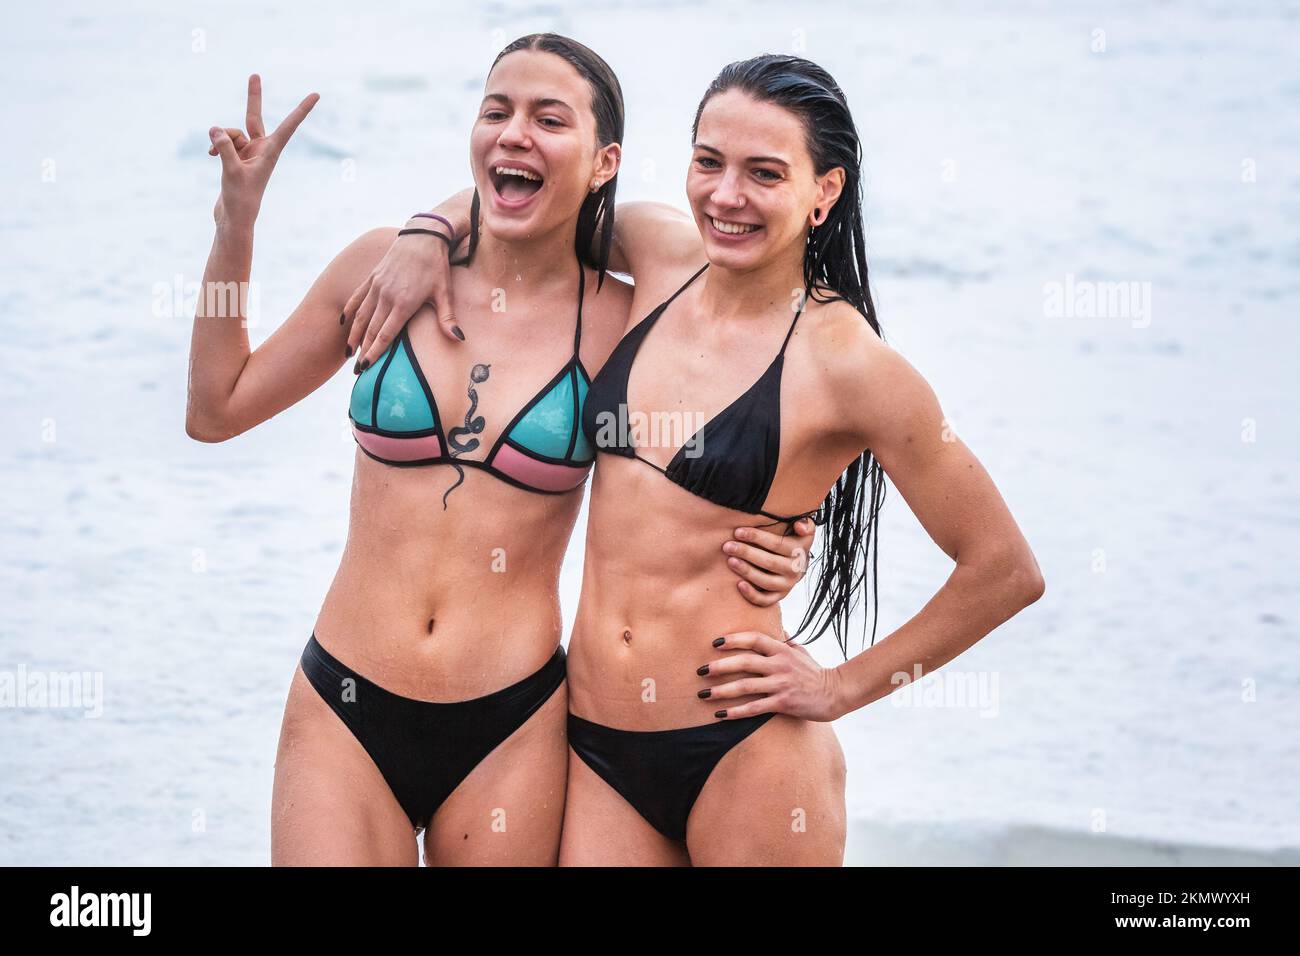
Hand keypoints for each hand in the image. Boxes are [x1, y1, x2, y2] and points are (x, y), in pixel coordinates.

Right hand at [207, 74, 317, 229]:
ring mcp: (248, 153)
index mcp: (271, 152)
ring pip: (231, 133)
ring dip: (221, 139)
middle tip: (254, 74)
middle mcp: (262, 149)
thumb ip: (225, 147)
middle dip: (252, 96)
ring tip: (216, 155)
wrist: (234, 219)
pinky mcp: (236, 158)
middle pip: (254, 117)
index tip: (316, 94)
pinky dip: (217, 146)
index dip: (302, 109)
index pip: (289, 125)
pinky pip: (224, 142)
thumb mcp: (231, 171)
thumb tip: (215, 128)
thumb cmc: (240, 199)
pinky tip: (211, 155)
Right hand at [343, 226, 459, 373]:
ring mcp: (377, 285)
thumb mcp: (444, 292)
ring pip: (361, 315)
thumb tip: (458, 339)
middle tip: (358, 369)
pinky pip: (358, 297)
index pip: (385, 334)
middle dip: (363, 349)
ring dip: (354, 334)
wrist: (423, 235)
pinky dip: (350, 311)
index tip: (367, 366)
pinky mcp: (373, 276)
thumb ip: (447, 318)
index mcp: (403, 303)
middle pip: (370, 328)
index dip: (375, 351)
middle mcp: (386, 295)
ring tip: (349, 352)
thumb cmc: (436, 265)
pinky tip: (344, 323)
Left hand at [697, 630, 845, 721]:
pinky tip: (720, 715)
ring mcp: (781, 684)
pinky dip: (736, 712)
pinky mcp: (783, 703)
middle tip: (700, 670)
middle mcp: (780, 665)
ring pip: (746, 686)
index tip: (714, 643)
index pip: (754, 639)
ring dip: (722, 691)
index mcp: (782, 650)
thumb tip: (776, 629)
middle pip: (745, 662)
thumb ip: (785, 641)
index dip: (733, 639)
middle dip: (720, 666)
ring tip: (703, 694)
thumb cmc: (815, 672)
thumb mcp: (801, 652)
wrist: (836, 693)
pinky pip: (755, 707)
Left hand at [725, 516, 815, 606]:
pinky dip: (752, 595)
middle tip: (728, 546)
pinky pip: (765, 600)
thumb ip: (805, 524)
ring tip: (730, 561)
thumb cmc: (792, 540)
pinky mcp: (779, 596)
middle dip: (746, 553)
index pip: (776, 544)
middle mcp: (795, 570)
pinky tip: (738, 585)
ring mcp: (787, 585)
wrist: (797, 564)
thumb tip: (799, 526)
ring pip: (766, 581)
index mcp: (799, 551)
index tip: (738, 532)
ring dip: (747, 571)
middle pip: (769, 562)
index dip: (756, 537)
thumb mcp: (804, 530)